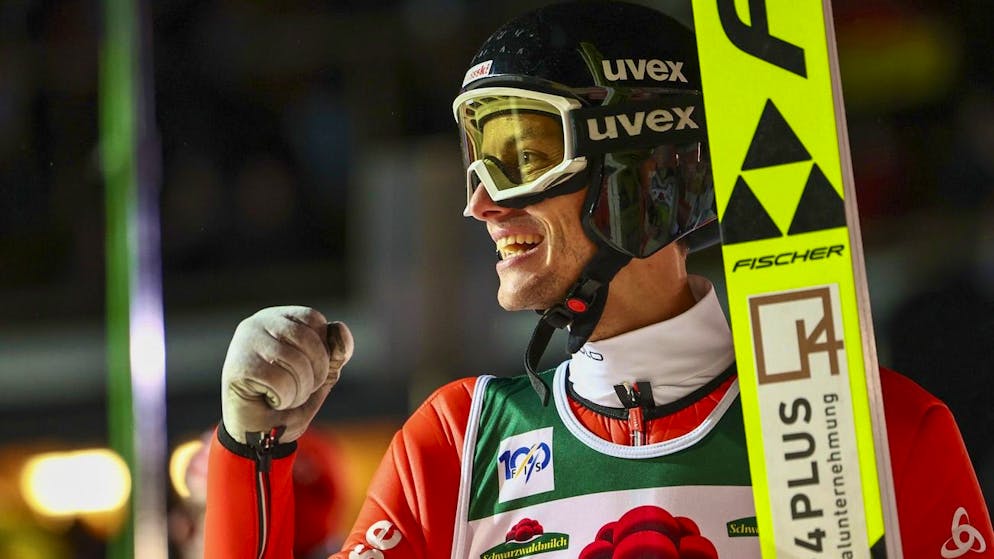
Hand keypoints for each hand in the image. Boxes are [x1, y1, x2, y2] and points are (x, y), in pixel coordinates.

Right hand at [220, 306, 353, 444]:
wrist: (259, 437)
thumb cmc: (289, 403)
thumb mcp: (320, 376)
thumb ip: (334, 353)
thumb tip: (340, 329)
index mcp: (278, 319)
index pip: (313, 319)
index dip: (323, 349)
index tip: (309, 371)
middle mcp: (257, 323)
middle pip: (308, 338)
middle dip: (316, 372)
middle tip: (301, 390)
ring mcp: (244, 343)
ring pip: (296, 360)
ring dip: (301, 390)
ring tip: (286, 398)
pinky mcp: (238, 367)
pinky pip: (280, 380)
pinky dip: (285, 398)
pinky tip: (272, 402)